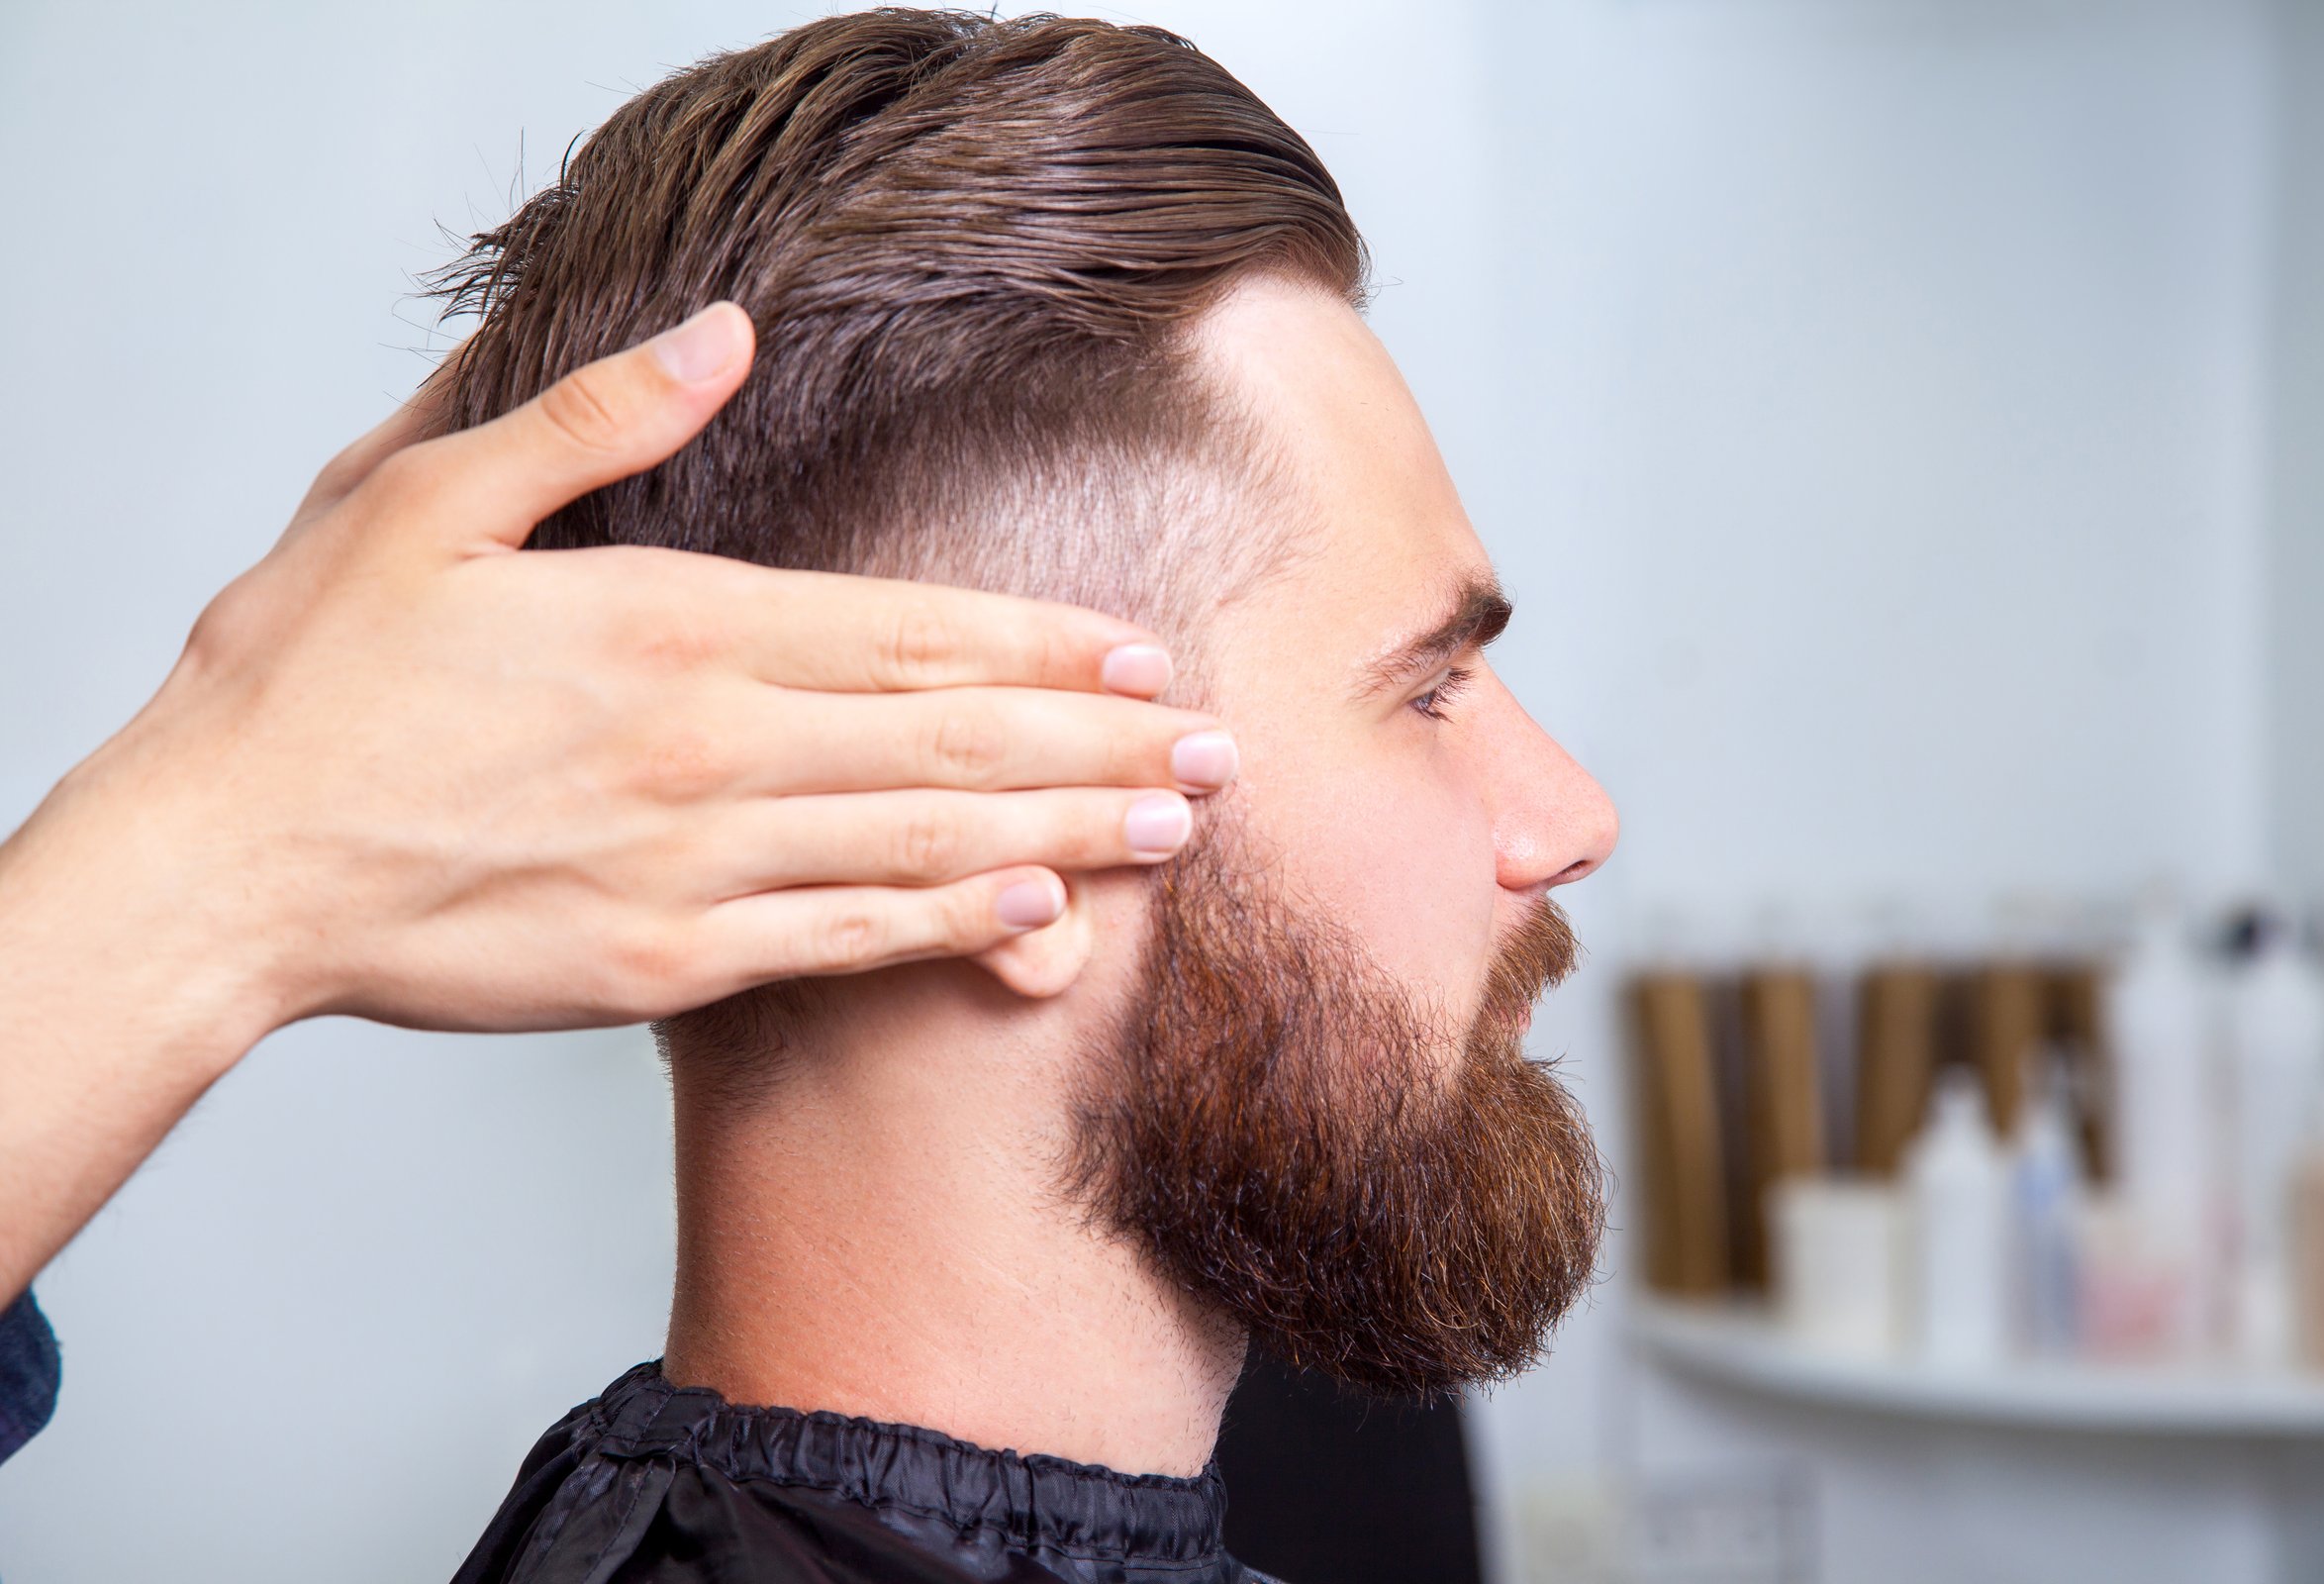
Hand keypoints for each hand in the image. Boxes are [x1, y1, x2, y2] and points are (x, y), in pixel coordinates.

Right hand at [0, 301, 1231, 1294]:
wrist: (224, 865)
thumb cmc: (312, 683)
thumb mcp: (426, 499)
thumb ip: (594, 420)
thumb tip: (721, 333)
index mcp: (675, 626)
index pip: (909, 628)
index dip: (1044, 641)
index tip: (1146, 653)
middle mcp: (715, 747)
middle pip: (953, 736)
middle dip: (1100, 742)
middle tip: (1222, 752)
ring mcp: (701, 865)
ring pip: (928, 841)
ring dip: (1067, 832)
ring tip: (1175, 829)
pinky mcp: (670, 965)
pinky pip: (846, 942)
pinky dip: (952, 929)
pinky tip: (1043, 921)